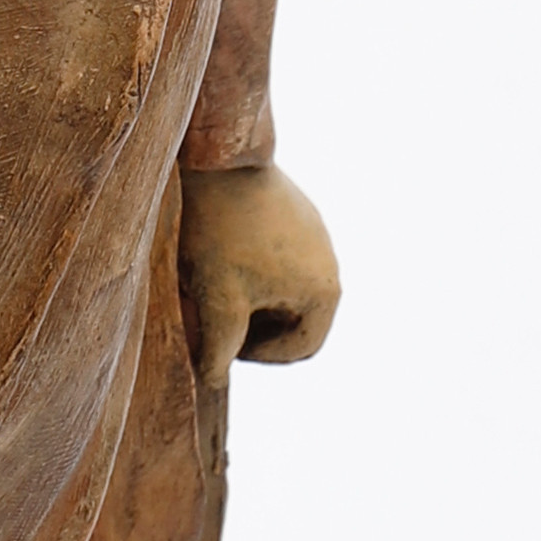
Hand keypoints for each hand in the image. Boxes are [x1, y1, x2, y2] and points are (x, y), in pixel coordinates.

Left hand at [177, 160, 339, 385]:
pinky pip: (279, 256)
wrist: (222, 160)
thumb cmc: (221, 234)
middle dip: (252, 326)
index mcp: (324, 293)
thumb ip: (218, 349)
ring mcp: (317, 236)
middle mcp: (330, 264)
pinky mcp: (299, 213)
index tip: (220, 344)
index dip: (258, 357)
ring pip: (282, 287)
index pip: (300, 349)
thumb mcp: (217, 301)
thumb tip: (213, 380)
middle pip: (293, 320)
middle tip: (212, 318)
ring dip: (249, 296)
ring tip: (211, 286)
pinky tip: (217, 253)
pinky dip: (251, 266)